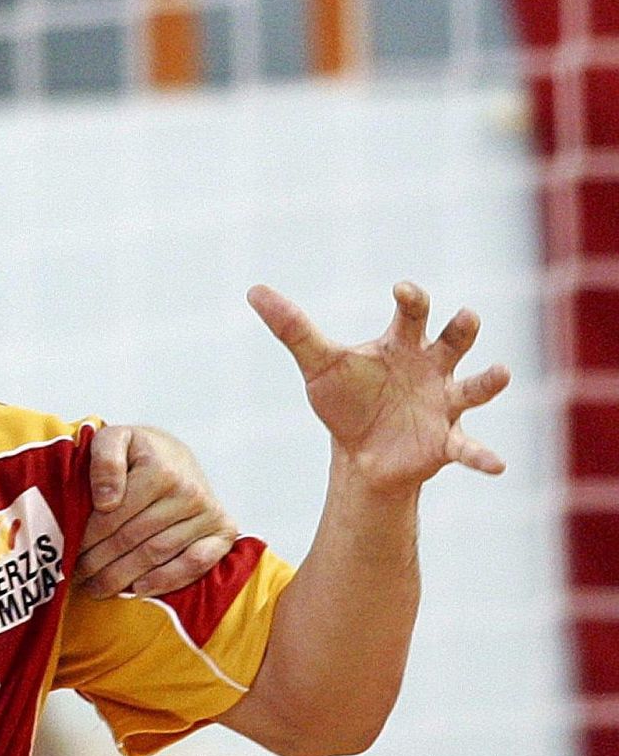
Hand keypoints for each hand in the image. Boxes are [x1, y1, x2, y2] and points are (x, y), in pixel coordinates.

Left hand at [72, 425, 237, 599]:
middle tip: (78, 576)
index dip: (87, 538)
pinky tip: (140, 588)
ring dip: (124, 577)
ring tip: (97, 588)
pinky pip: (195, 563)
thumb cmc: (139, 451)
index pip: (113, 516)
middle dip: (100, 562)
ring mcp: (208, 513)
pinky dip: (168, 580)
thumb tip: (105, 501)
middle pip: (133, 539)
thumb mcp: (114, 439)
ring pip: (157, 555)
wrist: (175, 454)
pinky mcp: (222, 530)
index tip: (69, 552)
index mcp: (160, 470)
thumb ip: (104, 459)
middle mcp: (189, 492)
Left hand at [248, 282, 509, 492]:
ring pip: (474, 387)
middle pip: (454, 340)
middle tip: (466, 318)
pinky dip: (483, 456)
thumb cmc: (346, 400)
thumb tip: (254, 289)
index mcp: (403, 345)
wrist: (359, 454)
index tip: (404, 290)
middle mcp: (432, 368)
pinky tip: (497, 465)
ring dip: (489, 380)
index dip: (412, 299)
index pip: (413, 313)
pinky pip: (470, 448)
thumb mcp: (318, 364)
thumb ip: (292, 329)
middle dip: (462, 329)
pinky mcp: (447, 441)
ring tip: (501, 373)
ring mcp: (445, 404)